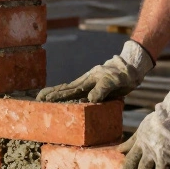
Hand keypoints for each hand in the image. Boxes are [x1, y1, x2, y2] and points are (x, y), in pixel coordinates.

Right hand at [37, 41, 154, 102]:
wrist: (131, 68)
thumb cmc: (124, 75)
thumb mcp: (115, 82)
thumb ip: (103, 90)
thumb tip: (90, 100)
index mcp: (89, 81)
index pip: (71, 90)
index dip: (59, 96)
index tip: (46, 100)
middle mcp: (86, 82)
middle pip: (66, 89)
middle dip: (52, 94)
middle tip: (38, 99)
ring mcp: (88, 83)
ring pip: (70, 89)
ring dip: (57, 94)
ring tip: (43, 97)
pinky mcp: (92, 86)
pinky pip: (77, 91)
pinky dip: (67, 94)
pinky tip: (61, 97)